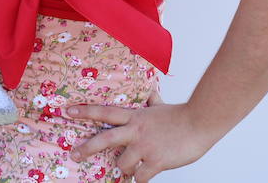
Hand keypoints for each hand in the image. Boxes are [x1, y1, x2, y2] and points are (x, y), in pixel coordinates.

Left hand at [66, 101, 218, 181]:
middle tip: (74, 154)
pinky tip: (140, 179)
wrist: (200, 122)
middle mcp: (136, 131)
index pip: (105, 112)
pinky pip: (140, 177)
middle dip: (86, 148)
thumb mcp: (160, 106)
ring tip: (127, 172)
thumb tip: (150, 93)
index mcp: (135, 116)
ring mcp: (145, 147)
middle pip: (104, 139)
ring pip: (122, 164)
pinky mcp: (156, 161)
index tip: (67, 111)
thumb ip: (151, 102)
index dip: (85, 111)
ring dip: (123, 170)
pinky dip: (138, 180)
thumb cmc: (181, 115)